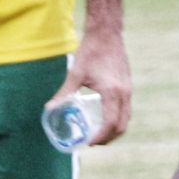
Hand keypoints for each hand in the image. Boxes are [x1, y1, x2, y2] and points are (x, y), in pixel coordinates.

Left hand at [44, 30, 130, 145]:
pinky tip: (104, 117)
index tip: (89, 143)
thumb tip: (50, 108)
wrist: (106, 35)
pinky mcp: (128, 86)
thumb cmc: (90, 52)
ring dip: (114, 129)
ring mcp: (129, 91)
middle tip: (93, 142)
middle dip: (109, 137)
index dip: (100, 136)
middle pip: (122, 125)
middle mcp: (124, 95)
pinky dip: (118, 118)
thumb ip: (64, 93)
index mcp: (113, 93)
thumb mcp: (75, 74)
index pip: (110, 123)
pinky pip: (126, 109)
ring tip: (98, 133)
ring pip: (126, 118)